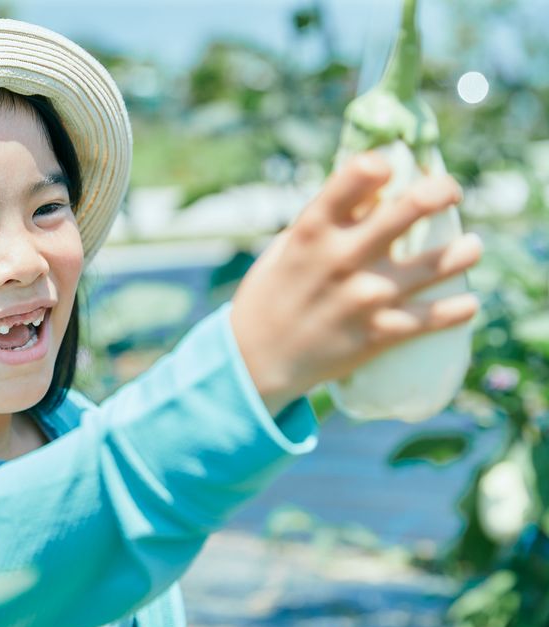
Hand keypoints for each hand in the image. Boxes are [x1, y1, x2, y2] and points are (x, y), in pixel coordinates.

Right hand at [230, 152, 481, 414]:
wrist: (256, 360)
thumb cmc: (274, 293)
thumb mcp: (288, 248)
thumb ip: (329, 221)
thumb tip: (377, 191)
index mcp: (313, 230)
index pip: (356, 176)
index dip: (382, 164)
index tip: (393, 168)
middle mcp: (342, 257)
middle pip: (410, 209)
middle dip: (441, 192)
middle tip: (449, 192)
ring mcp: (364, 296)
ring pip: (438, 263)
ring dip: (464, 251)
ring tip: (470, 247)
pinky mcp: (378, 333)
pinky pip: (435, 317)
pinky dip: (459, 309)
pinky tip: (468, 301)